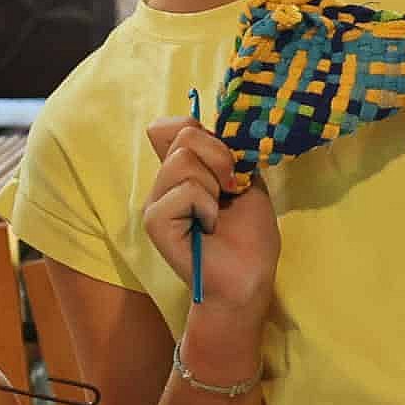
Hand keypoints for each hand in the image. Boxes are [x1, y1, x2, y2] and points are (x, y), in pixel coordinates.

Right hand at [141, 117, 279, 315]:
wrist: (249, 279)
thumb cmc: (250, 238)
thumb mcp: (248, 182)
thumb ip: (229, 153)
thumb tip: (217, 126)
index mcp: (182, 170)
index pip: (168, 125)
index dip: (200, 130)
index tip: (229, 161)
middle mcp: (164, 182)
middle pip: (183, 133)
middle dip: (220, 157)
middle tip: (230, 190)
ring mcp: (156, 201)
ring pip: (183, 160)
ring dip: (214, 186)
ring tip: (216, 214)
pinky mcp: (154, 221)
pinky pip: (184, 191)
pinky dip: (206, 206)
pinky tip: (208, 227)